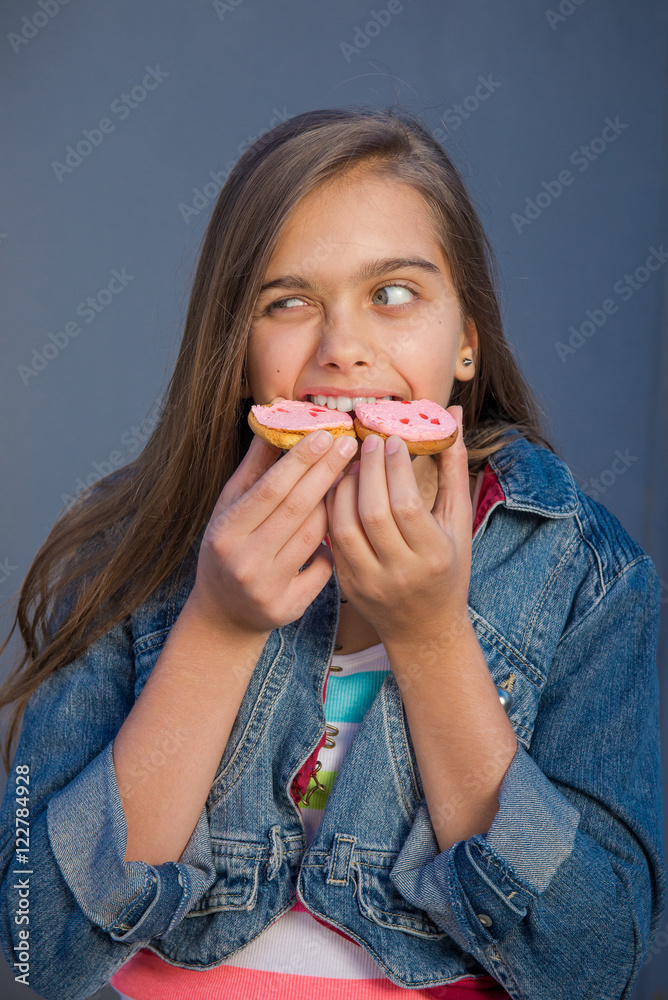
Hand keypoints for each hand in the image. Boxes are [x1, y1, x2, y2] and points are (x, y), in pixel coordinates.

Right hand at [189, 425, 358, 637]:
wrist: (223, 615)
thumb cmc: (227, 550)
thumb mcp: (228, 510)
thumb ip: (252, 471)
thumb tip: (272, 425)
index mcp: (226, 531)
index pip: (270, 489)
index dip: (300, 461)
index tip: (325, 435)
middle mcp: (245, 561)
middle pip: (297, 509)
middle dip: (326, 472)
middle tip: (349, 445)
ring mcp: (267, 587)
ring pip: (315, 535)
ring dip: (334, 504)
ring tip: (349, 478)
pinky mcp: (288, 608)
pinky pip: (324, 568)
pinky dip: (332, 547)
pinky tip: (337, 530)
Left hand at [324, 406, 471, 648]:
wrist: (424, 627)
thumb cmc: (448, 568)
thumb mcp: (458, 522)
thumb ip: (452, 468)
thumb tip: (452, 415)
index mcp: (433, 556)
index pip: (406, 505)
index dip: (396, 469)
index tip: (392, 440)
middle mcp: (400, 572)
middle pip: (373, 513)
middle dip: (369, 470)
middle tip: (368, 441)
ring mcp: (369, 581)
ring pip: (344, 526)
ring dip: (344, 487)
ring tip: (353, 463)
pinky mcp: (346, 583)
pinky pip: (331, 539)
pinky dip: (332, 507)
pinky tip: (339, 486)